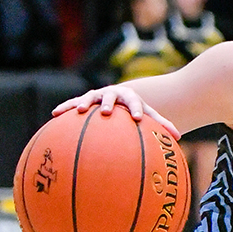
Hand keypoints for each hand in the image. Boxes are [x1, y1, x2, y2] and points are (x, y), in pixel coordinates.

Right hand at [52, 85, 179, 137]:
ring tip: (78, 111)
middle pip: (111, 96)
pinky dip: (64, 108)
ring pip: (90, 97)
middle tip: (107, 112)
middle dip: (109, 103)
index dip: (135, 109)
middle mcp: (113, 94)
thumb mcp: (149, 116)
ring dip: (84, 103)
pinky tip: (54, 114)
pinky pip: (72, 104)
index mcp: (130, 97)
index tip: (136, 118)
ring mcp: (97, 96)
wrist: (121, 96)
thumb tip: (178, 137)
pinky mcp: (84, 101)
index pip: (134, 102)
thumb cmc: (136, 110)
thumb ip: (162, 124)